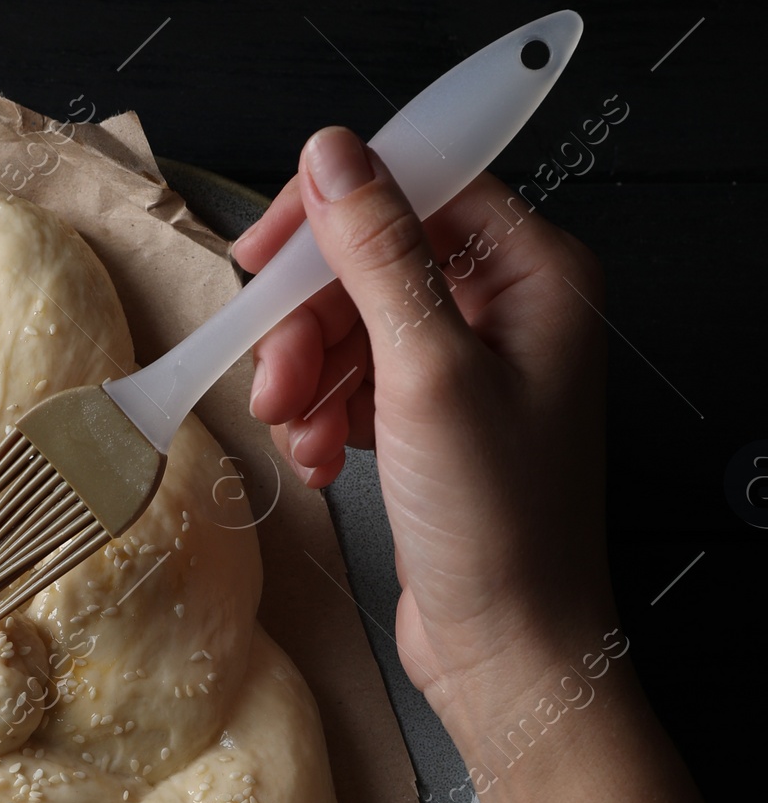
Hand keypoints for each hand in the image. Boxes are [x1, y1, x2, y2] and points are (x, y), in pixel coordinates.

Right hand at [234, 129, 763, 802]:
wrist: (506, 648)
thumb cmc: (498, 524)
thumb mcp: (425, 373)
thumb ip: (378, 255)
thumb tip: (335, 154)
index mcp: (538, 275)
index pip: (423, 185)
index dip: (336, 211)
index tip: (265, 252)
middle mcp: (511, 310)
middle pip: (376, 259)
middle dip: (311, 317)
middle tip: (277, 375)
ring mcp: (472, 367)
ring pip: (354, 323)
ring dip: (308, 374)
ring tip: (297, 430)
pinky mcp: (434, 420)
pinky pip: (355, 381)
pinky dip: (324, 415)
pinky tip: (321, 460)